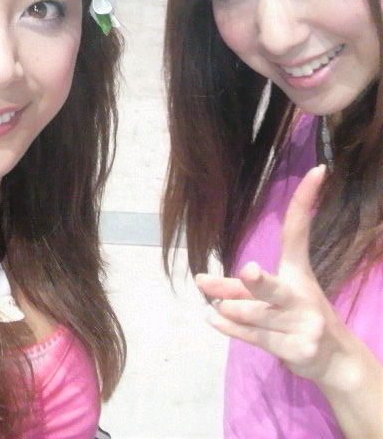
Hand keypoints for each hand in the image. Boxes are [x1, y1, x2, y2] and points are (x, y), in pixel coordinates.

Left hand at [196, 165, 353, 386]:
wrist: (331, 359)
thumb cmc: (294, 317)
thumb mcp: (268, 297)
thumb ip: (235, 288)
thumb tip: (200, 281)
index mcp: (298, 270)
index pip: (300, 231)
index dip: (305, 200)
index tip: (318, 170)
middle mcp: (303, 294)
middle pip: (274, 286)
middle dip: (259, 281)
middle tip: (248, 271)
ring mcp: (303, 323)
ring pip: (253, 314)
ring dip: (230, 310)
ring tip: (218, 308)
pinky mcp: (297, 348)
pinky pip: (254, 337)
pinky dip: (231, 328)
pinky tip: (216, 320)